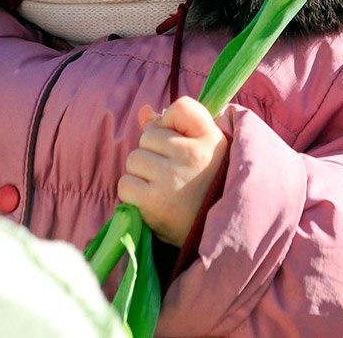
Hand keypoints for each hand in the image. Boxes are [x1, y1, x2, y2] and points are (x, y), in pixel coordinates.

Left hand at [117, 96, 228, 246]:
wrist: (217, 234)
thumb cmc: (208, 186)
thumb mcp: (206, 148)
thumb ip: (177, 124)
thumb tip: (144, 111)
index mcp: (211, 140)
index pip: (180, 107)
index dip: (172, 124)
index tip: (179, 144)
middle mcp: (192, 155)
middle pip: (148, 136)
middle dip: (153, 153)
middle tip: (170, 174)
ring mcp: (172, 179)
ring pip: (134, 159)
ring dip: (141, 174)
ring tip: (161, 189)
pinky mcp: (154, 202)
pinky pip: (125, 185)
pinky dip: (132, 193)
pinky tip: (151, 202)